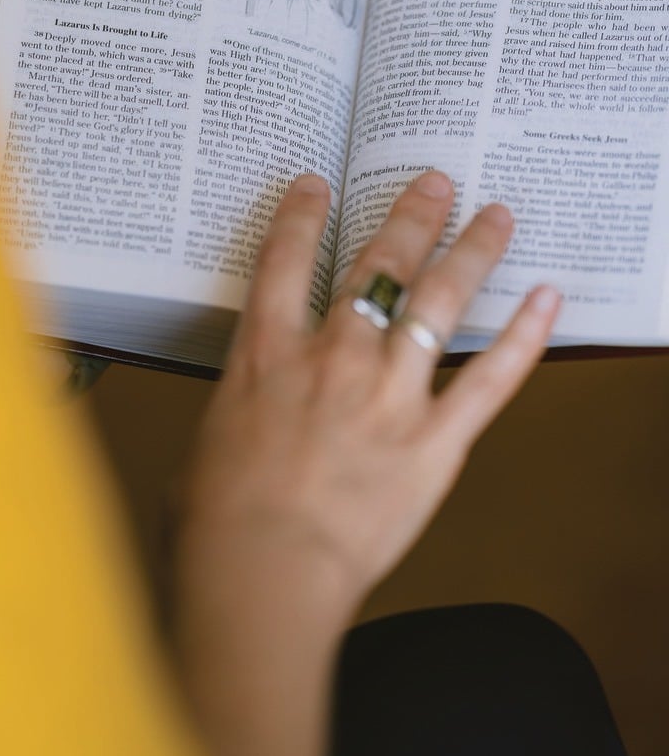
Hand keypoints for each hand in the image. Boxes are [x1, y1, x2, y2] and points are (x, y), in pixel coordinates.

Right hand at [172, 172, 560, 755]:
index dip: (301, 215)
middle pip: (379, 265)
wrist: (261, 574)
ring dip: (471, 251)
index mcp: (267, 353)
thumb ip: (243, 407)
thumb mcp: (210, 440)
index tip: (317, 184)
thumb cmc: (218, 522)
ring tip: (495, 216)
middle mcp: (332, 357)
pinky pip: (488, 380)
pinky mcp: (432, 441)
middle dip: (410, 216)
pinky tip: (544, 301)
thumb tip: (254, 410)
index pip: (284, 261)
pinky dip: (523, 338)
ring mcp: (387, 394)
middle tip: (436, 182)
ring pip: (438, 303)